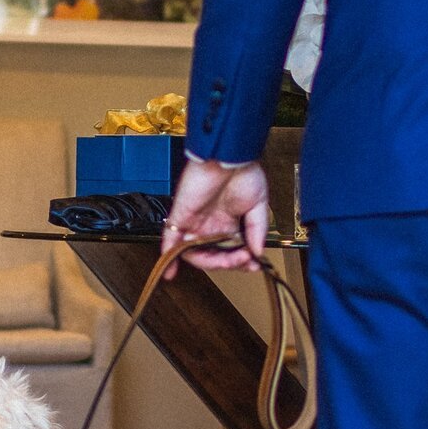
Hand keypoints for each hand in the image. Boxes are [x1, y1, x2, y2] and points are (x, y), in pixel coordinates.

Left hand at [161, 157, 270, 273]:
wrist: (228, 155)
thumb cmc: (243, 172)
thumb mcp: (258, 205)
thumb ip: (257, 230)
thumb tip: (258, 252)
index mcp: (227, 223)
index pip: (230, 252)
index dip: (241, 262)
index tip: (255, 264)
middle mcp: (209, 225)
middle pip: (213, 256)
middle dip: (230, 263)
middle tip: (245, 260)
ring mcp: (194, 222)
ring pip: (194, 254)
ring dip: (212, 263)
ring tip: (229, 261)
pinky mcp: (180, 216)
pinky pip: (169, 240)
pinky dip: (168, 258)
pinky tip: (171, 273)